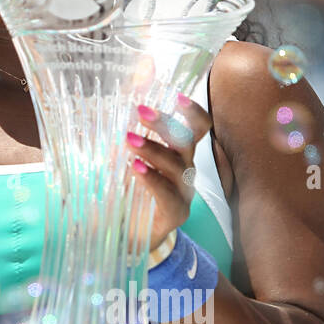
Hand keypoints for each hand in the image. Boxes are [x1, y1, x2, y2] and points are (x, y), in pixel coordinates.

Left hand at [126, 95, 211, 246]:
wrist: (127, 232)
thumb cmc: (129, 188)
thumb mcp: (125, 156)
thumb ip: (130, 128)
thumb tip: (129, 91)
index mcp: (179, 153)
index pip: (198, 128)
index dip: (193, 112)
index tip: (177, 97)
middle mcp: (186, 169)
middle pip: (186, 142)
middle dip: (164, 124)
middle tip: (139, 111)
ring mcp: (184, 192)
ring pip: (176, 166)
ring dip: (153, 149)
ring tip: (128, 140)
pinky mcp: (175, 214)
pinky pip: (168, 194)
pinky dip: (152, 179)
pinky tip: (135, 168)